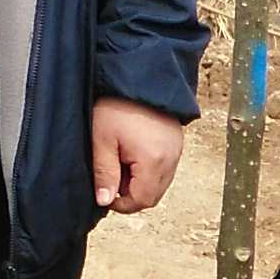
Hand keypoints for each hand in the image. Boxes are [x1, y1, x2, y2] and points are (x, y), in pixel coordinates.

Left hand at [88, 96, 186, 214]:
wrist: (138, 75)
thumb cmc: (118, 104)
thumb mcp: (103, 140)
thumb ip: (104, 174)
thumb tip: (104, 200)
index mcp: (153, 160)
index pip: (141, 200)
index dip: (121, 204)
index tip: (105, 192)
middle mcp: (171, 158)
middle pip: (153, 196)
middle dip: (131, 194)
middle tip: (112, 177)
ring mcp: (177, 150)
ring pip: (160, 183)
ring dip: (140, 182)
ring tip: (121, 162)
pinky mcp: (176, 142)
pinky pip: (165, 168)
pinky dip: (149, 169)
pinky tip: (133, 153)